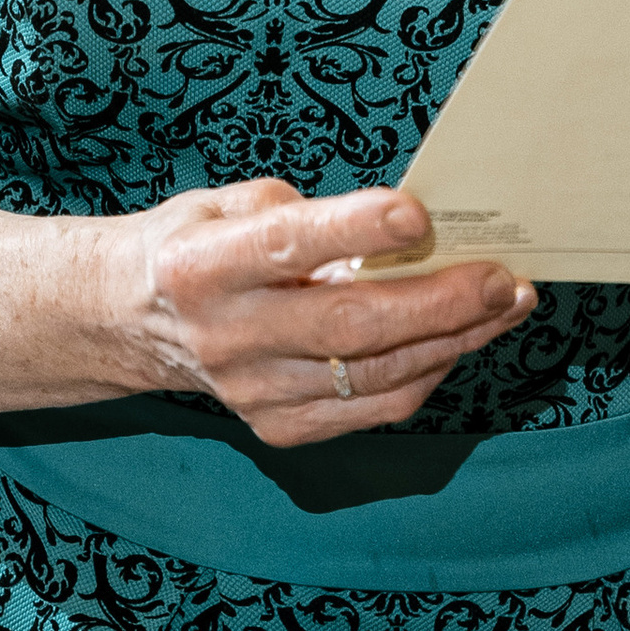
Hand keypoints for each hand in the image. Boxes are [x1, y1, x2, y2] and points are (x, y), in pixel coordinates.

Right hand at [106, 180, 537, 449]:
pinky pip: (371, 409)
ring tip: (501, 306)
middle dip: (442, 302)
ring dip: (453, 341)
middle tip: (502, 280)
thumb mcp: (229, 203)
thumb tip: (399, 230)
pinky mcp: (276, 427)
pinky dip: (423, 374)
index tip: (419, 214)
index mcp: (203, 266)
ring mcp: (251, 391)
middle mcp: (225, 335)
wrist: (127, 321)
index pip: (288, 246)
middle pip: (350, 327)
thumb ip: (306, 213)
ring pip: (374, 376)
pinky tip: (454, 341)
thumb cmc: (193, 245)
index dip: (356, 230)